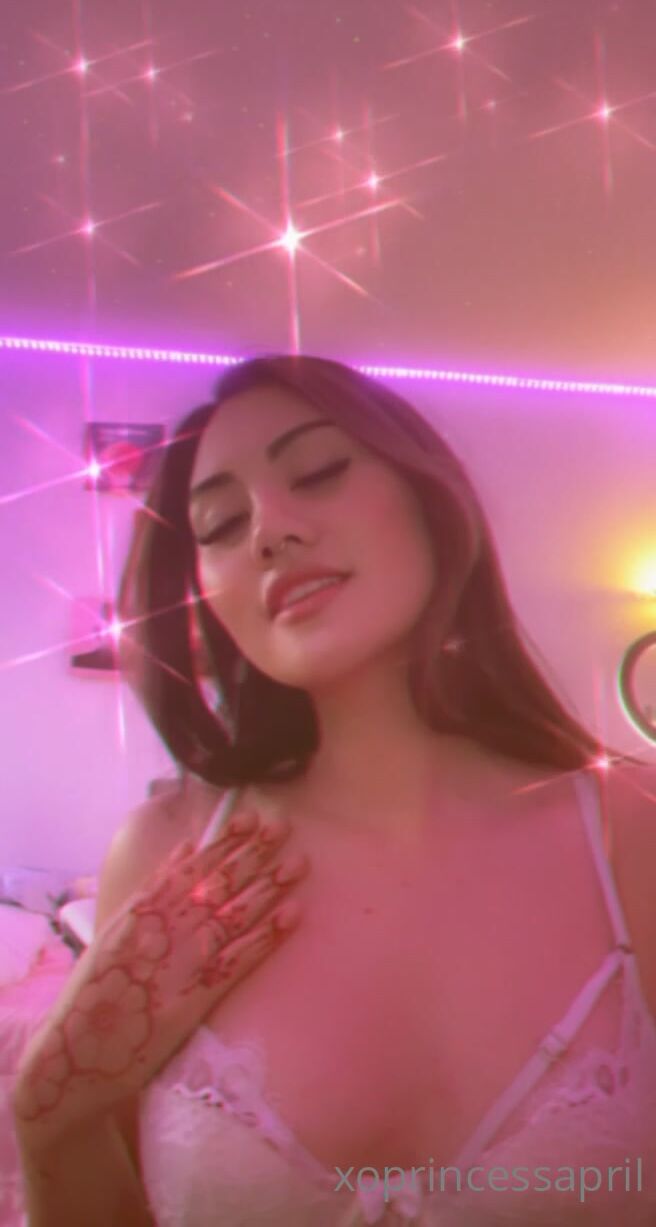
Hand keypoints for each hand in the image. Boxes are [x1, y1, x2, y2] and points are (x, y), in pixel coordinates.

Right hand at [12, 809, 307, 1153]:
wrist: (74, 1057)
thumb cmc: (94, 994)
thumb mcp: (115, 930)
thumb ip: (151, 890)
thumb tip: (187, 848)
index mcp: (139, 911)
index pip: (189, 867)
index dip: (224, 842)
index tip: (249, 818)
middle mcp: (161, 930)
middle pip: (216, 884)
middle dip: (252, 854)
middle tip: (283, 828)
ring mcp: (180, 964)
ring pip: (233, 915)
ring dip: (267, 888)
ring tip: (297, 864)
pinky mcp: (194, 1000)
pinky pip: (238, 961)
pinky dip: (266, 937)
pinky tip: (291, 916)